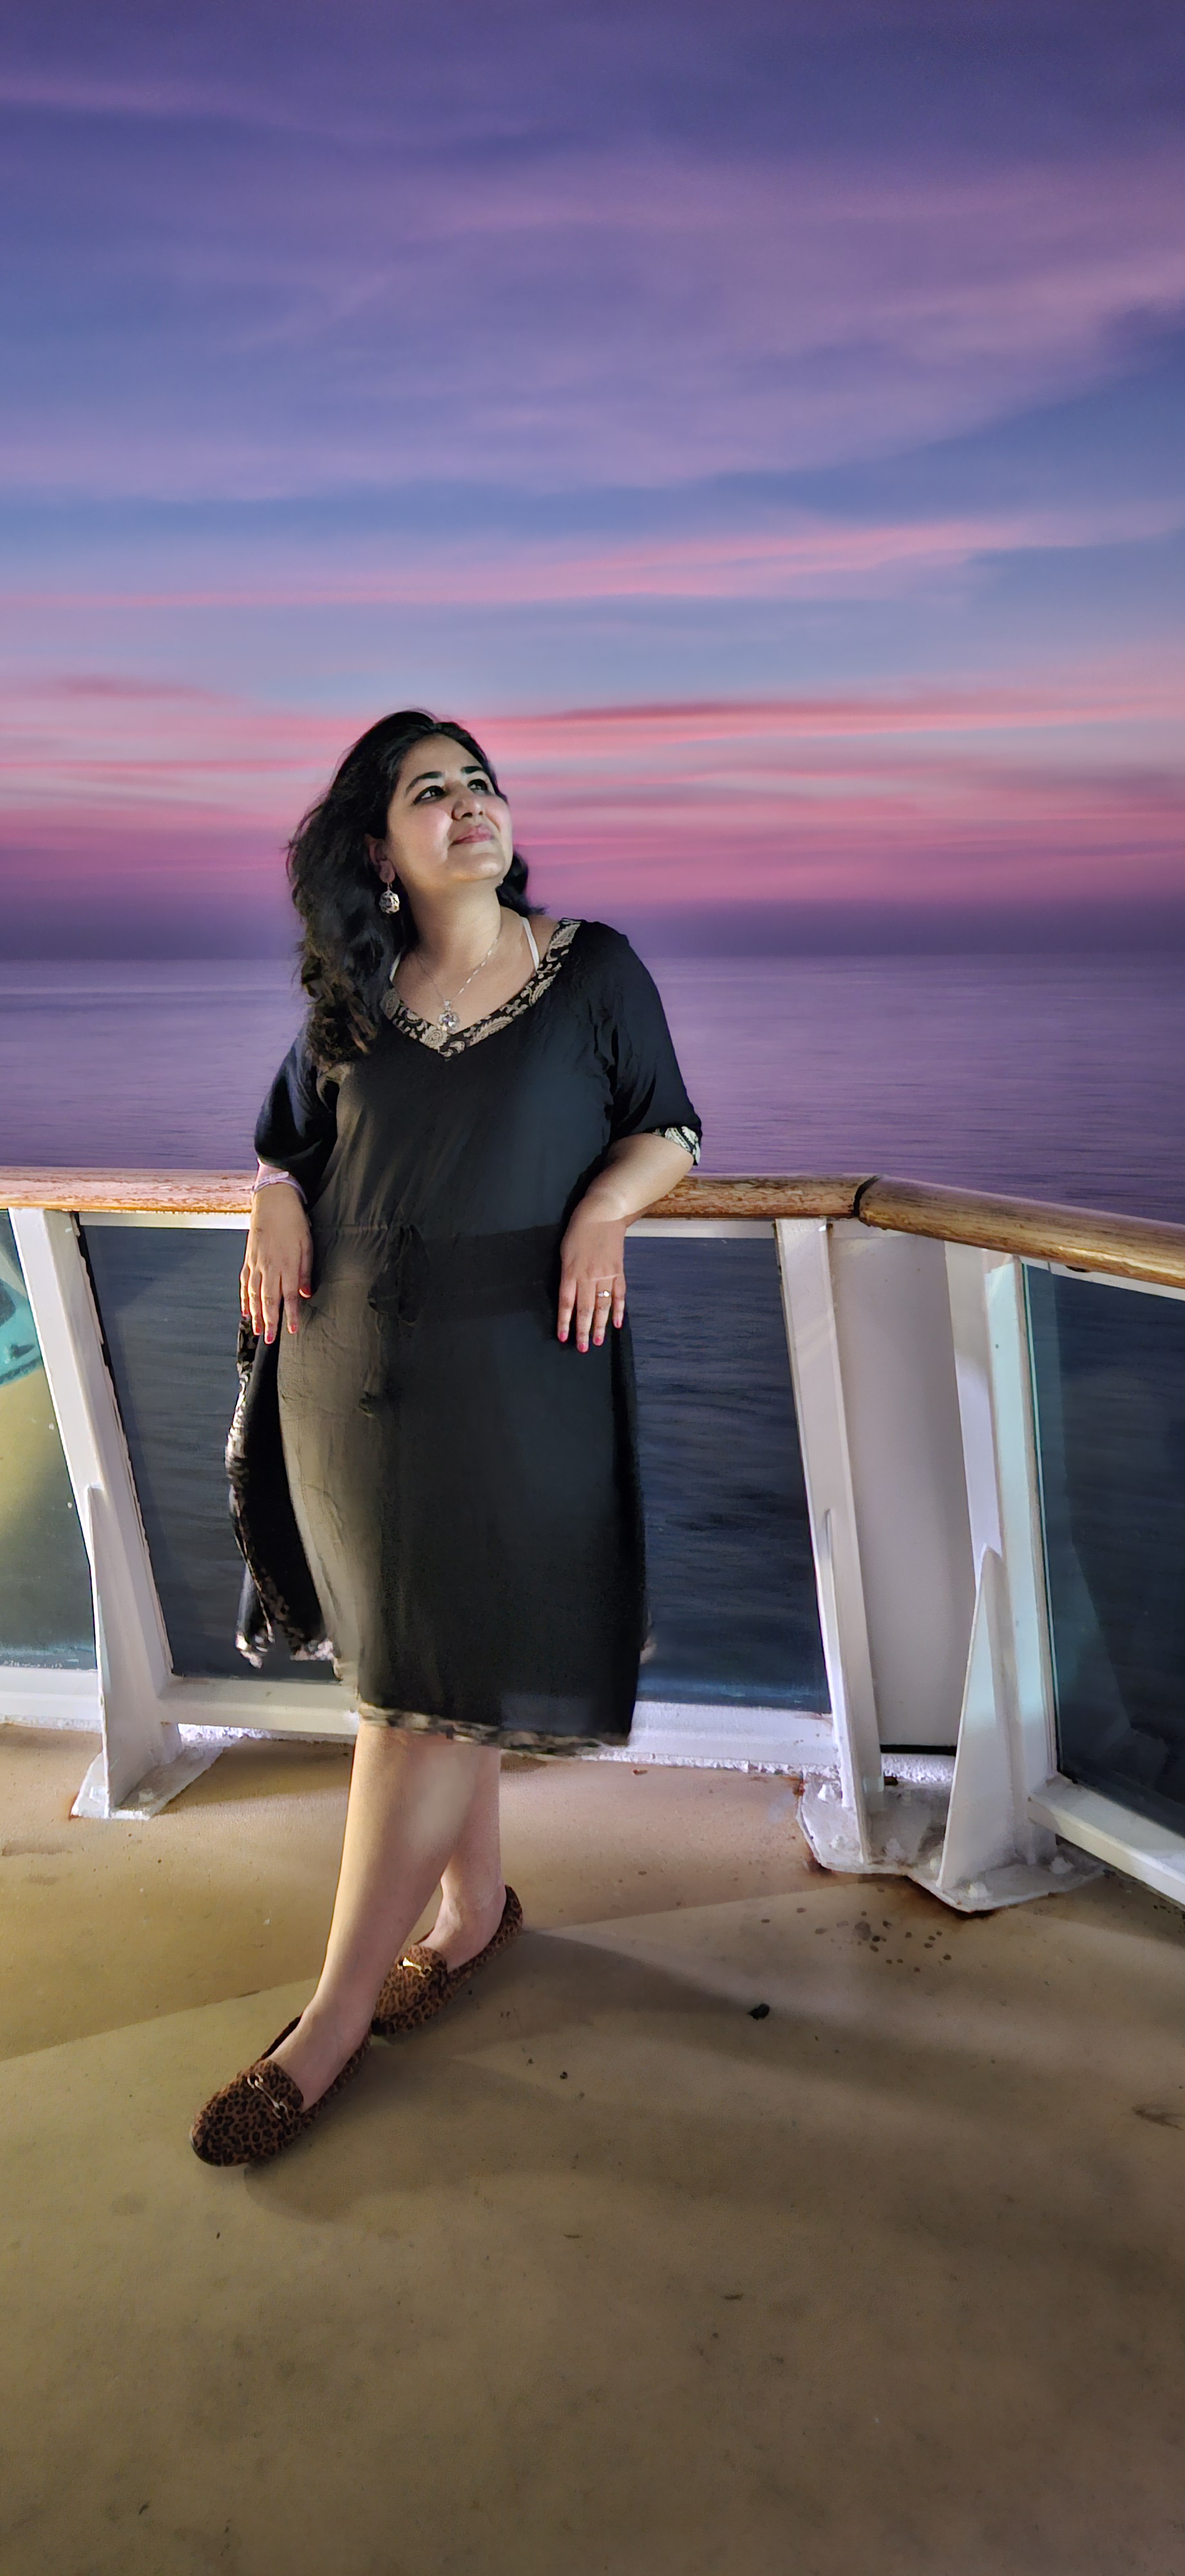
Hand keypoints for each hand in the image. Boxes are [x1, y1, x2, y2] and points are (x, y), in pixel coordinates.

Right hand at [240, 1183, 312, 1342]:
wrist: (273, 1202)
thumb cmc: (294, 1222)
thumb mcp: (307, 1245)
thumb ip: (306, 1272)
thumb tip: (305, 1294)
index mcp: (287, 1264)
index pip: (290, 1296)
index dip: (291, 1315)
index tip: (292, 1330)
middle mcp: (270, 1267)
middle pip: (269, 1300)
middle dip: (269, 1322)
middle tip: (268, 1339)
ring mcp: (256, 1264)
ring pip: (254, 1294)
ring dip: (255, 1314)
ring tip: (257, 1330)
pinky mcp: (249, 1259)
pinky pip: (245, 1283)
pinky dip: (244, 1298)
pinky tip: (245, 1309)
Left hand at [557, 1200, 626, 1351]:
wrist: (603, 1215)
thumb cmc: (578, 1231)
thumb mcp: (564, 1252)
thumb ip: (566, 1274)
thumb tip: (568, 1296)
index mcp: (571, 1272)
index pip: (566, 1303)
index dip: (565, 1322)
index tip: (563, 1337)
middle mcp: (588, 1277)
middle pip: (585, 1309)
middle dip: (583, 1331)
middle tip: (582, 1348)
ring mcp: (605, 1275)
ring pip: (602, 1306)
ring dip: (599, 1326)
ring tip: (597, 1342)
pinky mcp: (618, 1271)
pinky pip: (619, 1295)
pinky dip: (618, 1310)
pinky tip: (616, 1324)